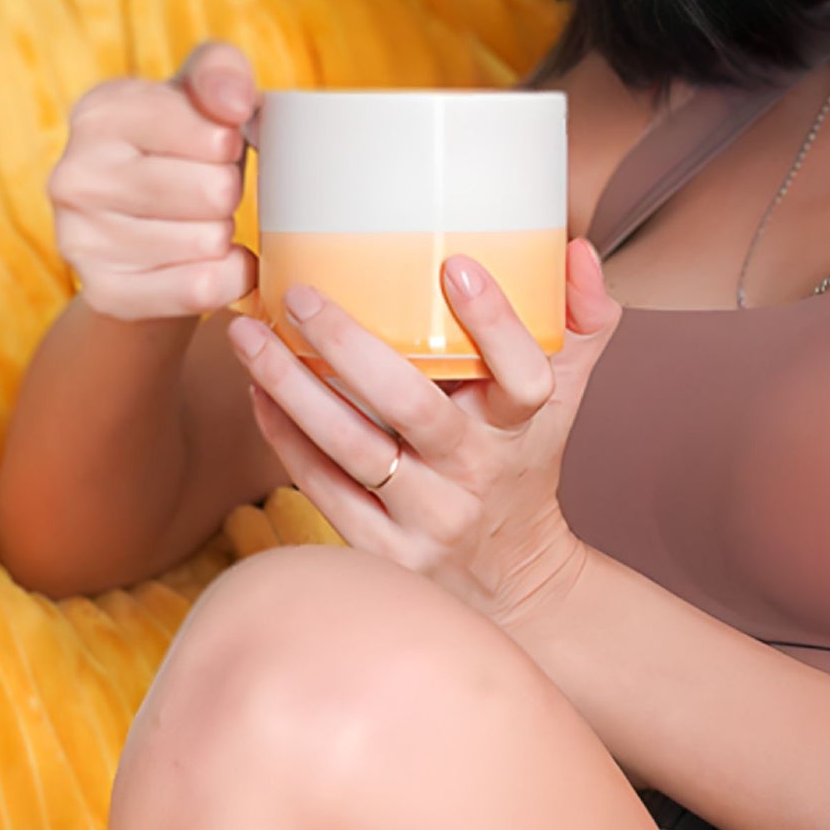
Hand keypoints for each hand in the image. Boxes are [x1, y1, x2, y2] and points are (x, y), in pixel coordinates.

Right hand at [47, 42, 260, 321]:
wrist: (143, 230)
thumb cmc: (181, 148)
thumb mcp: (200, 94)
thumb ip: (223, 74)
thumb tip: (234, 104)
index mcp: (99, 111)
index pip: (214, 136)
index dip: (231, 146)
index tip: (211, 147)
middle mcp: (74, 174)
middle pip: (214, 192)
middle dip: (227, 193)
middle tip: (204, 191)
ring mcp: (80, 239)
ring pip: (209, 243)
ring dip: (223, 234)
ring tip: (196, 222)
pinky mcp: (104, 293)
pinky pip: (202, 289)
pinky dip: (228, 278)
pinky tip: (212, 262)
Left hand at [228, 237, 622, 639]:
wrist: (511, 579)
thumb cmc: (523, 461)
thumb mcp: (567, 394)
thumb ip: (581, 320)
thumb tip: (576, 250)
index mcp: (522, 429)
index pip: (525, 377)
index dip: (494, 323)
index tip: (455, 265)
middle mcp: (476, 475)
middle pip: (412, 406)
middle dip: (348, 345)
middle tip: (300, 294)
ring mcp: (427, 520)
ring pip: (350, 447)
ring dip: (291, 386)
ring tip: (249, 334)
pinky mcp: (383, 552)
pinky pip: (323, 488)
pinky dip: (285, 437)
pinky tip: (259, 390)